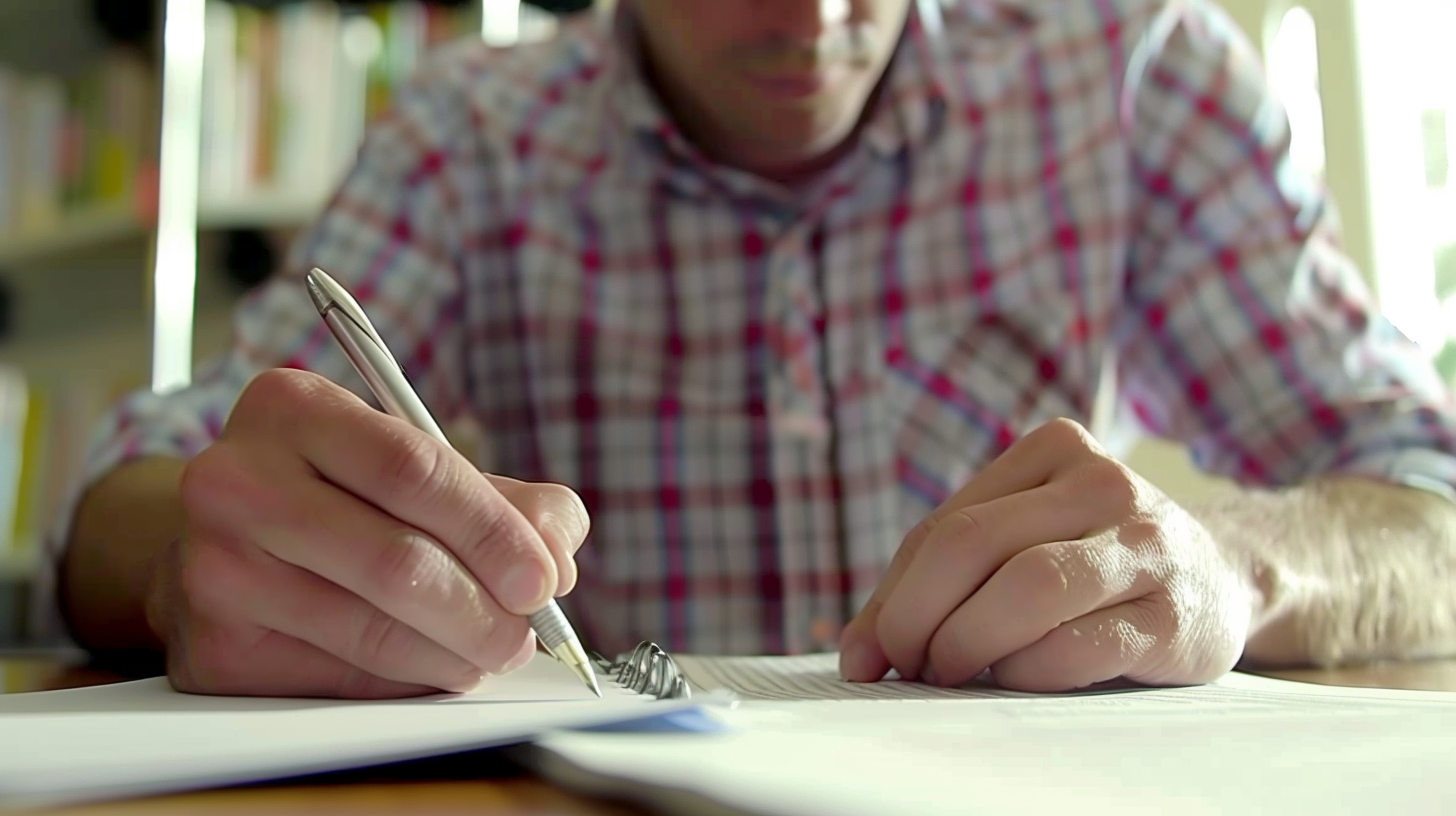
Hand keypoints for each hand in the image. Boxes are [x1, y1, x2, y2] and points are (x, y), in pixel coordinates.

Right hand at [148, 369, 588, 697]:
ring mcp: (215, 569)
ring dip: (453, 656)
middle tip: (526, 634)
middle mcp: (236, 482)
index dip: (491, 531)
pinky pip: (339, 679)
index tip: (543, 579)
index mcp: (292, 408)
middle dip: (482, 610)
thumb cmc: (341, 495)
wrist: (227, 542)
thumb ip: (508, 500)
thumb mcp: (416, 465)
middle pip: (393, 561)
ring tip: (489, 652)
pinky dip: (405, 682)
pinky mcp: (214, 649)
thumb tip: (557, 559)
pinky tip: (429, 665)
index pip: (412, 469)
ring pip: (370, 632)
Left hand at [838, 418, 1251, 691]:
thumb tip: (860, 652)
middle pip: (973, 544)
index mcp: (1052, 449)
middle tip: (906, 667)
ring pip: (1027, 586)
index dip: (894, 596)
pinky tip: (1014, 680)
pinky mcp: (1177, 615)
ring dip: (968, 642)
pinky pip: (1082, 642)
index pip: (944, 526)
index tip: (868, 655)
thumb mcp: (1022, 542)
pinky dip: (1028, 670)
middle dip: (918, 616)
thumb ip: (938, 580)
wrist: (1223, 580)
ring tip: (950, 674)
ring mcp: (1147, 542)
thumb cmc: (1094, 564)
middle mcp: (1102, 481)